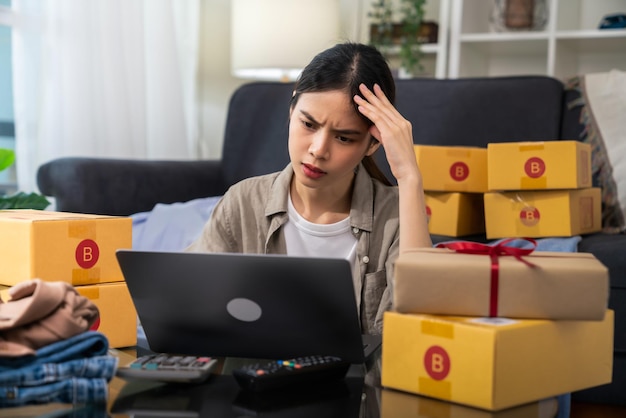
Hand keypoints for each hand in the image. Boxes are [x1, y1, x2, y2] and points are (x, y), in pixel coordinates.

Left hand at [354, 83, 431, 250]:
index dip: (381, 98)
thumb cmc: (399, 161)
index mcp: (404, 125)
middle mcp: (402, 123)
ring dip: (367, 101)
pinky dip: (368, 112)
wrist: (408, 171)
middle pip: (384, 105)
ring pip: (379, 110)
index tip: (374, 89)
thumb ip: (381, 134)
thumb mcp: (389, 145)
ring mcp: (397, 127)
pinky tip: (360, 107)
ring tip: (357, 94)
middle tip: (363, 85)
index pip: (390, 108)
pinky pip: (377, 119)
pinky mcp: (391, 133)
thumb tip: (371, 126)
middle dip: (373, 95)